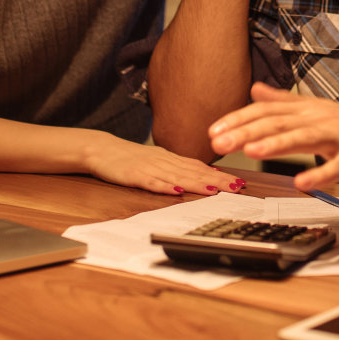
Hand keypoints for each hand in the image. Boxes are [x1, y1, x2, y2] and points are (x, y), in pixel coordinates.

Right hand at [85, 134, 245, 195]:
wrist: (100, 148)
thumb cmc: (129, 157)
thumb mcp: (156, 160)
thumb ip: (176, 167)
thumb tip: (201, 176)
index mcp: (169, 158)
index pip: (199, 167)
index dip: (219, 175)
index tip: (238, 182)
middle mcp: (163, 161)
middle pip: (193, 172)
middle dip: (216, 180)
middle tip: (236, 187)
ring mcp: (148, 167)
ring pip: (177, 176)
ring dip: (197, 183)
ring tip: (215, 190)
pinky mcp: (133, 175)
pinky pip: (150, 182)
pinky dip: (164, 186)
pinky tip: (176, 191)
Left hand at [207, 83, 338, 190]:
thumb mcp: (319, 110)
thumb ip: (285, 101)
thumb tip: (256, 89)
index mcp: (310, 109)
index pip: (268, 110)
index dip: (239, 119)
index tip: (214, 130)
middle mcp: (322, 118)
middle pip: (280, 122)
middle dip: (247, 131)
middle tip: (219, 142)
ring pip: (305, 137)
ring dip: (277, 144)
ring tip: (251, 151)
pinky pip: (338, 167)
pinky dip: (320, 174)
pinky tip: (301, 183)